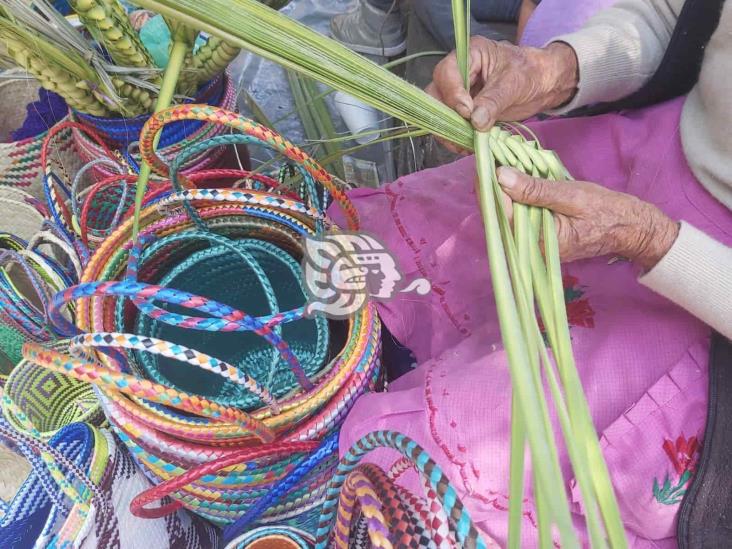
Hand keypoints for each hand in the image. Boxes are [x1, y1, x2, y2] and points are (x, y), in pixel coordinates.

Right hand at [427, 37, 578, 132]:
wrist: (542, 84)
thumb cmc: (530, 73)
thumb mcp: (513, 84)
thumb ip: (493, 101)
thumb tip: (475, 121)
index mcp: (470, 54)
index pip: (447, 73)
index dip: (453, 94)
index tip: (466, 112)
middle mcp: (459, 73)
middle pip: (436, 94)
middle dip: (445, 116)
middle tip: (461, 133)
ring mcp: (459, 93)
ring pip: (439, 113)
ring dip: (449, 131)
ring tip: (465, 144)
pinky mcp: (463, 111)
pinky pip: (451, 125)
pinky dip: (457, 137)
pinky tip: (468, 145)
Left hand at [496, 167, 679, 269]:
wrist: (629, 227)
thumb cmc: (606, 212)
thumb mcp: (571, 195)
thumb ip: (536, 189)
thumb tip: (502, 176)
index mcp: (538, 242)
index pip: (502, 214)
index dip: (490, 188)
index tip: (486, 162)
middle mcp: (531, 247)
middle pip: (500, 215)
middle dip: (494, 187)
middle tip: (491, 158)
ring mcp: (534, 243)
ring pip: (508, 214)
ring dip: (504, 190)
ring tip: (501, 164)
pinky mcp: (539, 235)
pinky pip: (520, 215)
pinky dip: (517, 196)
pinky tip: (515, 178)